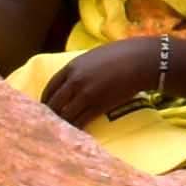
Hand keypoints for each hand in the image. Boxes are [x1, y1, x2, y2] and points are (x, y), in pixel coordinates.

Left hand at [41, 37, 176, 128]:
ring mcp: (86, 95)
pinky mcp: (98, 107)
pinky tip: (75, 132)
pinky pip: (81, 121)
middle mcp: (75, 82)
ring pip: (65, 115)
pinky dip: (76, 128)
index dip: (45, 100)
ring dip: (62, 124)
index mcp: (72, 67)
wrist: (140, 60)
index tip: (45, 107)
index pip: (49, 87)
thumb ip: (79, 68)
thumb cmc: (120, 54)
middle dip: (50, 114)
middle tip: (49, 122)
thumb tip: (72, 79)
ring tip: (60, 130)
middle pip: (54, 103)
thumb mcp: (93, 57)